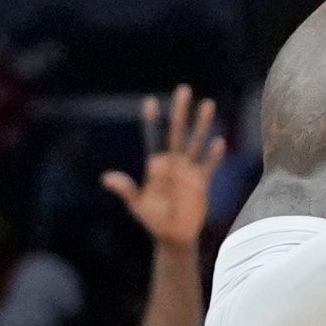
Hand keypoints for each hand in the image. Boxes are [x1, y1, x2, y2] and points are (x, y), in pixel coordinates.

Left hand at [102, 85, 225, 249]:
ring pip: (195, 141)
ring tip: (207, 104)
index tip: (150, 102)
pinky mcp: (201, 182)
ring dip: (202, 124)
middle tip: (183, 89)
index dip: (152, 121)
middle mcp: (173, 163)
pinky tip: (219, 142)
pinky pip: (209, 165)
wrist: (174, 235)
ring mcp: (188, 170)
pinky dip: (214, 155)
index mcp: (156, 166)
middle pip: (177, 131)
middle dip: (180, 111)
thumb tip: (106, 178)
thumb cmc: (153, 220)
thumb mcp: (137, 206)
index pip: (153, 137)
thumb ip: (126, 190)